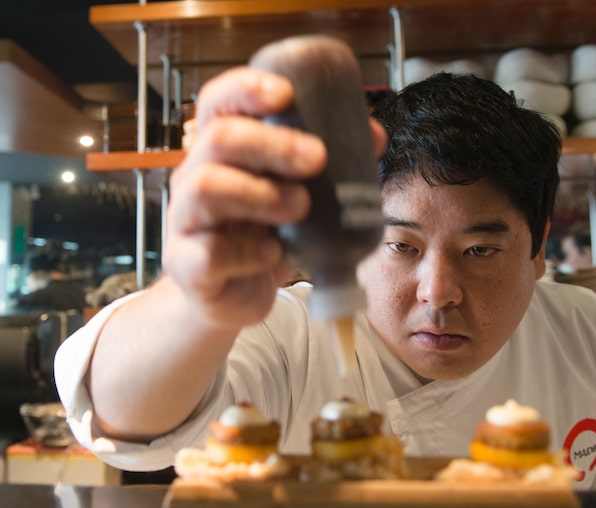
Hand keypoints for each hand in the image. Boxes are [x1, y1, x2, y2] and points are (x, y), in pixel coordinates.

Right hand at [164, 67, 385, 329]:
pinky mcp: (189, 267)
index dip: (246, 88)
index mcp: (220, 152)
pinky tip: (273, 253)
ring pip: (206, 189)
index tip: (286, 94)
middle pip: (218, 139)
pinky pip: (209, 253)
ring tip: (301, 207)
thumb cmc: (263, 235)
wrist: (232, 297)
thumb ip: (330, 166)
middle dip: (272, 143)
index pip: (218, 101)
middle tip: (318, 158)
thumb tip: (375, 136)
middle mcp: (194, 177)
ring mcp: (185, 222)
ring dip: (260, 193)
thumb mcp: (295, 195)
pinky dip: (247, 251)